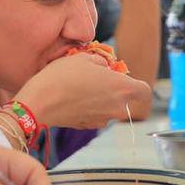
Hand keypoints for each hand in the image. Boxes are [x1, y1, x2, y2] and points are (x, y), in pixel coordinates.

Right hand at [16, 52, 152, 129]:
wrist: (39, 102)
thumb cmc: (62, 77)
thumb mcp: (84, 58)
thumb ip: (101, 61)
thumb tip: (104, 67)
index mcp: (121, 88)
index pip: (144, 91)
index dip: (137, 83)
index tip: (124, 78)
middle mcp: (117, 108)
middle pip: (125, 99)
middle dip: (114, 89)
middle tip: (96, 78)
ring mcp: (103, 120)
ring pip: (110, 107)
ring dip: (101, 98)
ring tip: (80, 87)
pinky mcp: (89, 126)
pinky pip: (96, 114)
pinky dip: (89, 107)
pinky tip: (73, 98)